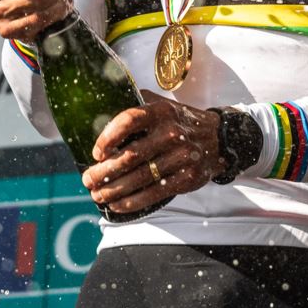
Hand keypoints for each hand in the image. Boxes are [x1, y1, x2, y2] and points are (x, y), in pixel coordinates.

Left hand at [81, 92, 224, 214]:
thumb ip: (138, 103)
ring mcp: (181, 156)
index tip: (96, 152)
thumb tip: (104, 106)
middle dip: (103, 172)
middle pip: (130, 155)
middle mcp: (171, 133)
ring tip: (97, 195)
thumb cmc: (181, 122)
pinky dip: (133, 201)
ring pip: (140, 178)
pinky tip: (117, 204)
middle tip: (87, 180)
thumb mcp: (163, 105)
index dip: (108, 137)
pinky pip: (155, 193)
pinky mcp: (187, 177)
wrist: (220, 138)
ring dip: (113, 190)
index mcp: (161, 112)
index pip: (129, 120)